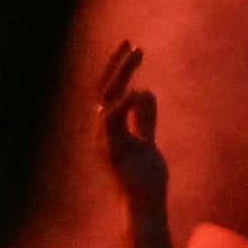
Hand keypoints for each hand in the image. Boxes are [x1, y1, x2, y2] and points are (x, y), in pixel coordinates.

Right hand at [95, 41, 168, 228]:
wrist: (143, 205)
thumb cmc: (144, 178)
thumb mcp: (147, 141)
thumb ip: (143, 118)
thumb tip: (144, 90)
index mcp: (108, 127)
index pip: (109, 90)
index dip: (118, 67)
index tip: (133, 46)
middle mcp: (100, 130)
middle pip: (104, 88)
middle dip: (116, 63)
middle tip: (130, 41)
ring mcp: (103, 139)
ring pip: (105, 97)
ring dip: (120, 74)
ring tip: (136, 54)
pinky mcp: (111, 150)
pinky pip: (111, 121)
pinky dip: (121, 104)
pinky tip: (137, 89)